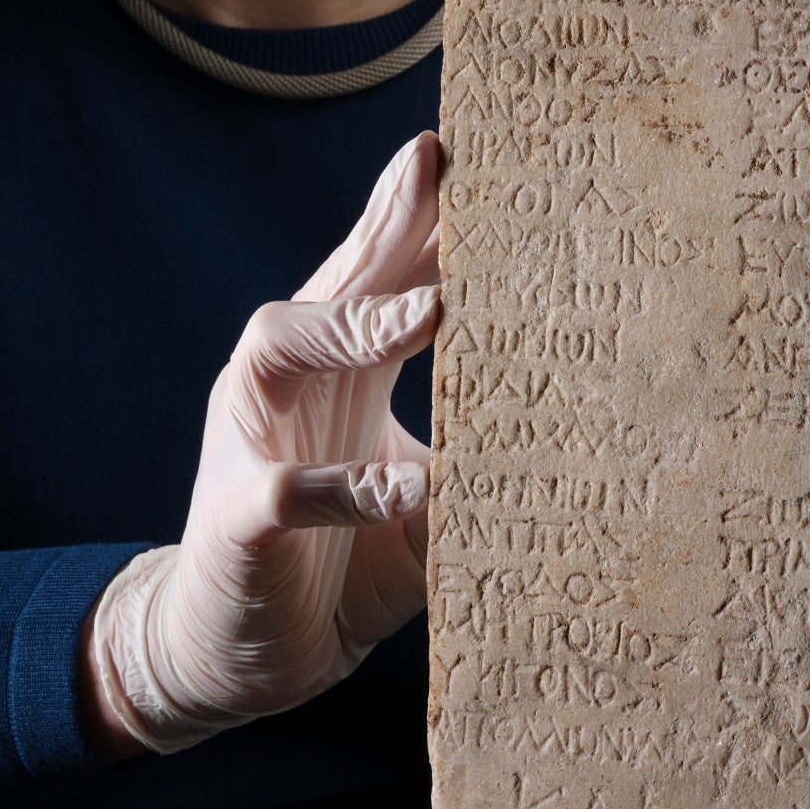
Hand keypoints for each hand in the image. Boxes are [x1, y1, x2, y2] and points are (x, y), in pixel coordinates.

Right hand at [87, 132, 441, 754]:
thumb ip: (471, 455)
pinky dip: (349, 488)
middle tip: (440, 165)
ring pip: (281, 346)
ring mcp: (252, 445)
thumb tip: (575, 421)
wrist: (234, 657)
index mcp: (334, 369)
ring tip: (433, 310)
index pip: (376, 272)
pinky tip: (410, 485)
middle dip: (385, 220)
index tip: (467, 151)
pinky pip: (288, 493)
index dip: (414, 211)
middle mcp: (285, 385)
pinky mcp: (239, 523)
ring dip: (356, 323)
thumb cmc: (337, 562)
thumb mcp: (419, 498)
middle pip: (333, 280)